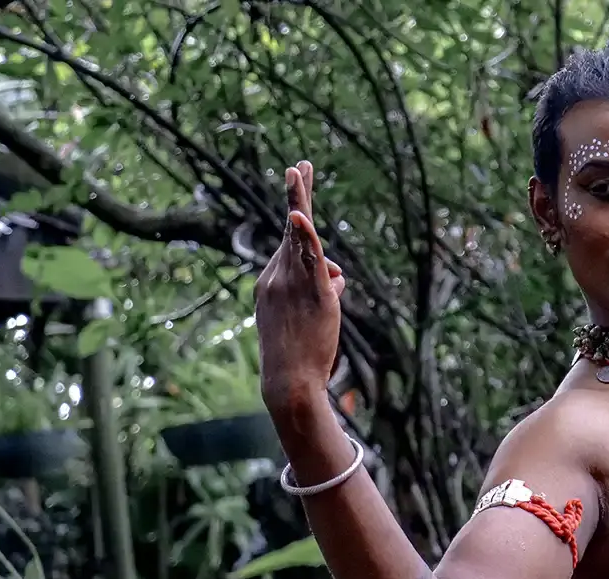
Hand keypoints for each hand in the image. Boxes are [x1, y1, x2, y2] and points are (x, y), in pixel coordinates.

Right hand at [254, 160, 345, 411]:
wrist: (289, 382)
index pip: (293, 251)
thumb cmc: (298, 357)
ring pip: (300, 236)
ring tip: (300, 168)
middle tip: (299, 166)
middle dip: (296, 196)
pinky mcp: (310, 293)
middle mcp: (276, 277)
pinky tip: (300, 216)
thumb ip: (323, 291)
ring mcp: (291, 283)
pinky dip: (306, 236)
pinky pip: (309, 258)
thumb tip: (339, 275)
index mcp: (270, 283)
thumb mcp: (311, 319)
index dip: (309, 244)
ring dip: (300, 199)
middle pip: (290, 231)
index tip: (304, 208)